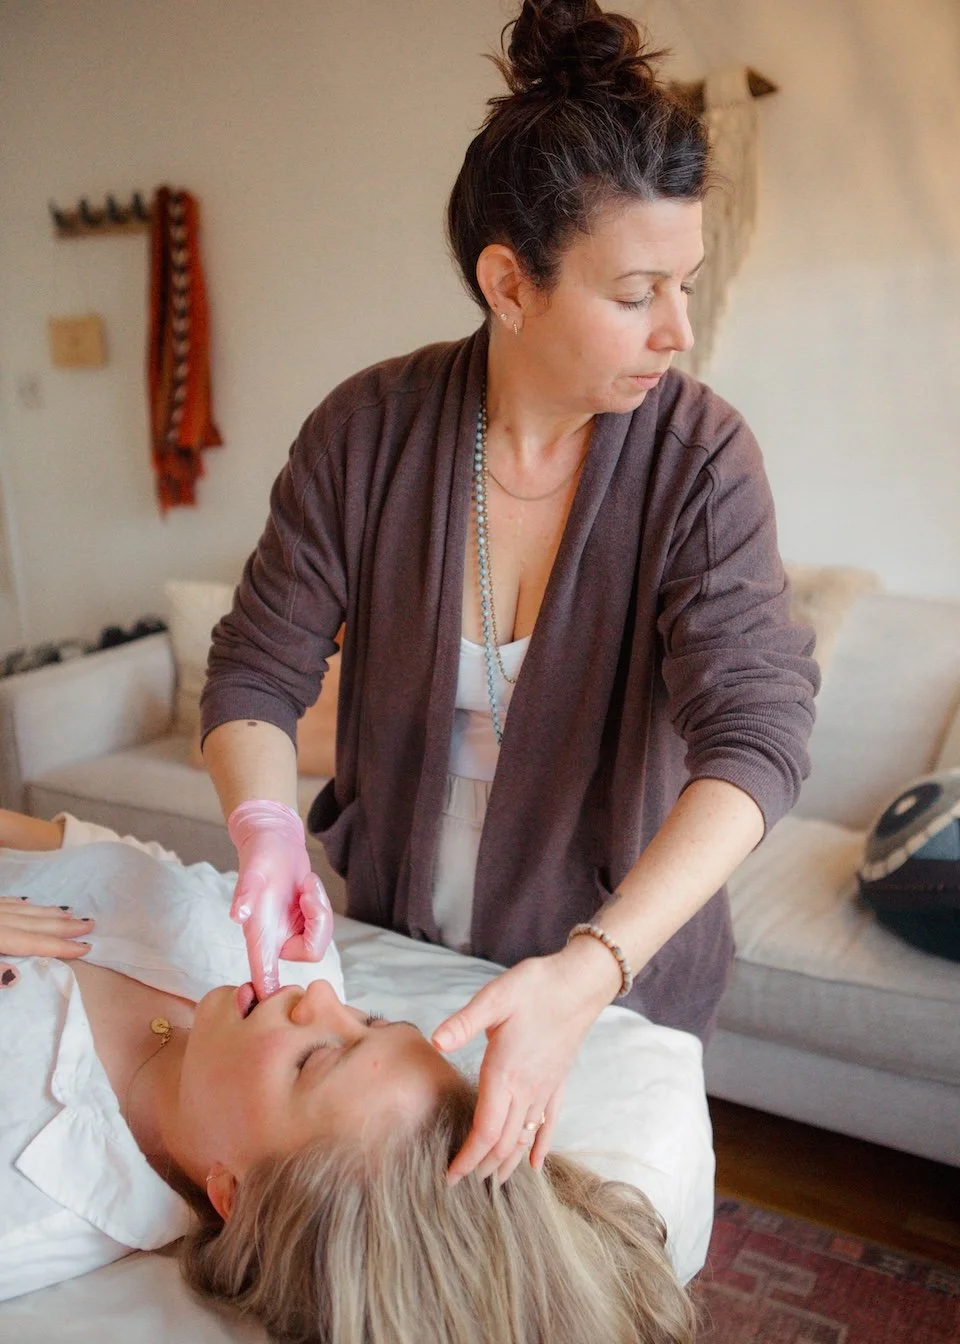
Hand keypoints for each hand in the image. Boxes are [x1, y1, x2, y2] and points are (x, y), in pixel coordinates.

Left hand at [0, 898, 93, 981]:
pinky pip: (5, 901)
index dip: (61, 947)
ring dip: (48, 913)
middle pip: (36, 924)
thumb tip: (16, 977)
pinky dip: (20, 903)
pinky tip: (28, 901)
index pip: (34, 943)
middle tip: (90, 923)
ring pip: (24, 910)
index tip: (85, 947)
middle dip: (65, 926)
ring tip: (70, 912)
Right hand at [227, 800, 333, 999]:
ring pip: (320, 938)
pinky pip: (323, 924)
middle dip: (318, 921)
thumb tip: (237, 917)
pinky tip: (307, 888)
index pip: (263, 974)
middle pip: (311, 952)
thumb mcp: (253, 872)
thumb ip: (245, 895)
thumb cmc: (260, 855)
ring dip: (319, 908)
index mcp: (261, 934)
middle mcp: (276, 938)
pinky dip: (320, 904)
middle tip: (307, 893)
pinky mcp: (304, 922)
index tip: (272, 1013)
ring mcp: (291, 931)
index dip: (269, 994)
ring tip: (305, 886)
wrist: (274, 840)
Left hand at [431, 940, 618, 1184]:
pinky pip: (549, 1123)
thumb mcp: (494, 997)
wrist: (580, 983)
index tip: (450, 1177)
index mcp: (506, 1073)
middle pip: (503, 1143)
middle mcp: (527, 1089)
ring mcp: (546, 1088)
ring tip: (490, 1181)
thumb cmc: (535, 987)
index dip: (468, 1158)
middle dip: (482, 1167)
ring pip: (525, 1139)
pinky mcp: (558, 1082)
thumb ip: (464, 1023)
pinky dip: (540, 1146)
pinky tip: (535, 1165)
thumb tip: (436, 1041)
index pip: (485, 1131)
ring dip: (507, 1163)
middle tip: (460, 1184)